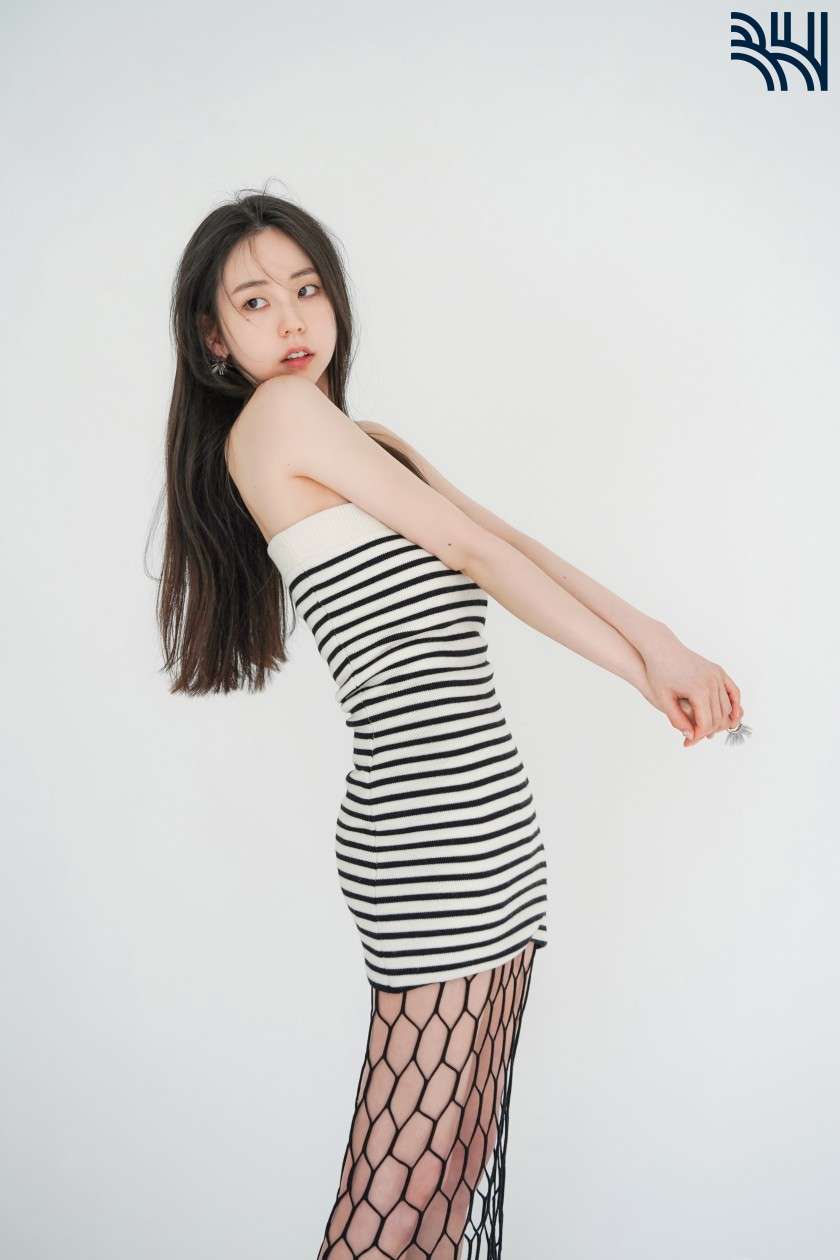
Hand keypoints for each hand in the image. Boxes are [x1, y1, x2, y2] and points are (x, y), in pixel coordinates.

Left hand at [638, 625, 743, 747]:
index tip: (689, 742)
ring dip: (720, 721)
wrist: (662, 649)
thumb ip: (677, 720)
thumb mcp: (663, 699)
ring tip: (707, 730)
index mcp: (698, 690)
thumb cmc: (659, 673)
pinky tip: (732, 717)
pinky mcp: (718, 671)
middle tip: (696, 738)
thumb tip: (690, 737)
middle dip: (708, 730)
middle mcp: (711, 682)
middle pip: (718, 717)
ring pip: (727, 706)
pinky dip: (735, 705)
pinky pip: (733, 691)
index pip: (705, 722)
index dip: (698, 735)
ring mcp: (717, 675)